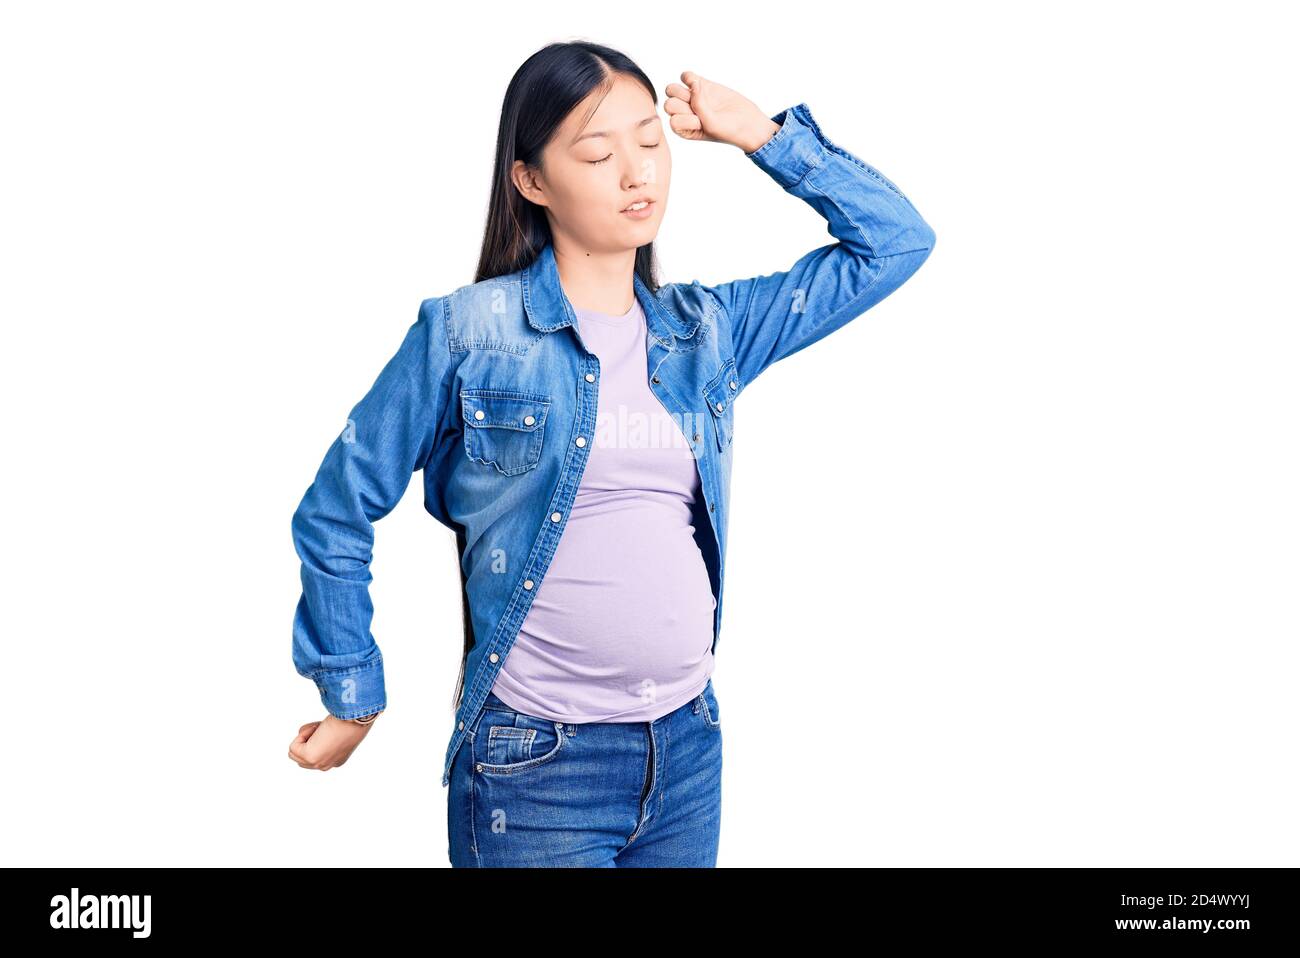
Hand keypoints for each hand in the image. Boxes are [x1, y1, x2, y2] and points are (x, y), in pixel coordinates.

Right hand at [287, 714, 375, 770]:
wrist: (355, 719)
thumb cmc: (351, 719)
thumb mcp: (337, 732)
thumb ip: (325, 738)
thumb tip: (314, 734)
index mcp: (336, 761)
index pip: (314, 757)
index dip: (313, 740)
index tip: (325, 729)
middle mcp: (326, 765)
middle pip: (301, 758)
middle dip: (306, 740)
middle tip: (321, 728)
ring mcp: (317, 763)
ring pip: (294, 754)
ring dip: (303, 737)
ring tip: (319, 728)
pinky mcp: (310, 756)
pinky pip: (293, 746)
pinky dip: (302, 733)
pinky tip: (318, 728)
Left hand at [663, 71, 779, 152]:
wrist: (747, 122)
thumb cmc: (728, 129)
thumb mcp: (710, 123)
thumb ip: (698, 105)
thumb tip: (693, 82)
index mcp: (683, 129)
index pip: (673, 120)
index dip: (687, 119)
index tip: (703, 122)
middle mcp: (684, 113)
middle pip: (669, 103)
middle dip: (683, 104)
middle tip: (701, 108)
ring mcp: (691, 98)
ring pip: (672, 89)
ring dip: (683, 91)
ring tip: (700, 95)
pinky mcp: (701, 85)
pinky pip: (685, 76)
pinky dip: (689, 77)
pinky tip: (699, 83)